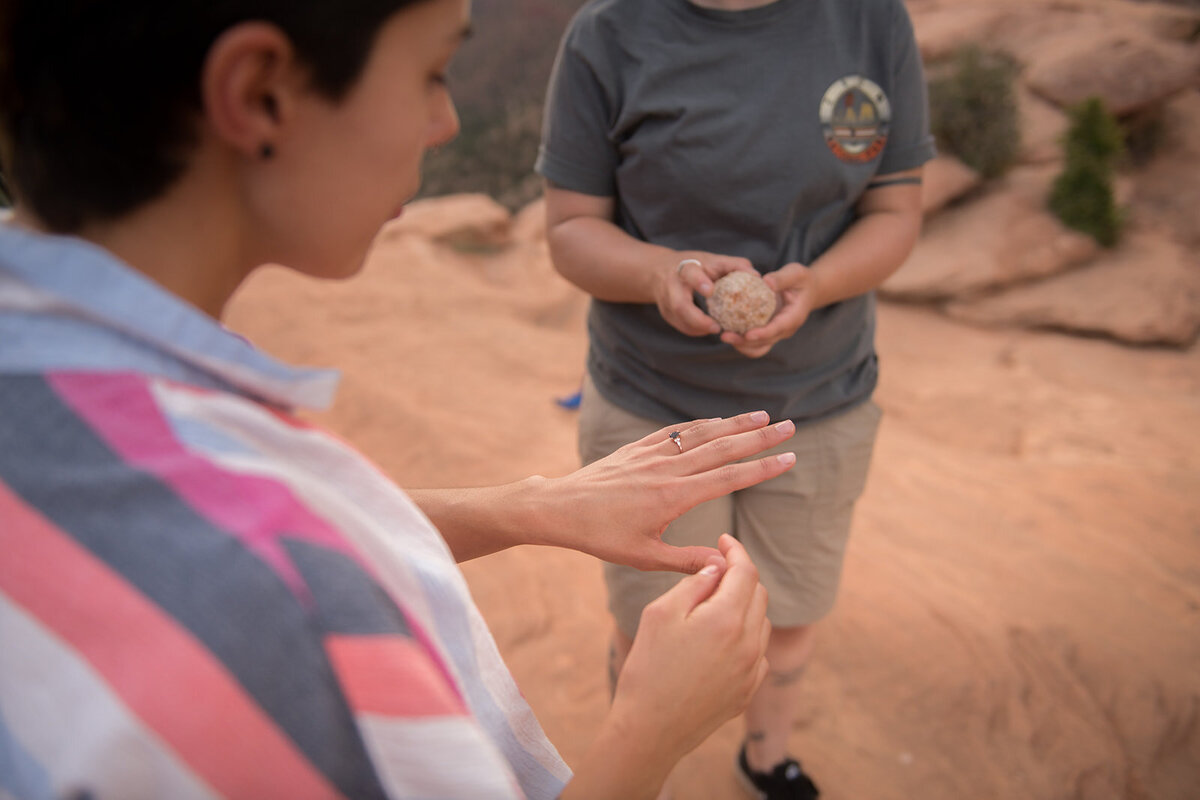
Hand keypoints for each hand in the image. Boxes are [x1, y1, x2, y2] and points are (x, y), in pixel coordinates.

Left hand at [543, 411, 795, 572]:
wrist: (560, 508)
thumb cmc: (601, 537)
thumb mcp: (644, 556)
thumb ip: (687, 560)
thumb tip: (725, 563)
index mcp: (674, 496)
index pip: (729, 478)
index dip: (762, 467)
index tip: (790, 457)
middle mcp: (667, 469)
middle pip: (723, 448)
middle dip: (759, 436)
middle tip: (791, 426)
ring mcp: (652, 454)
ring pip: (702, 434)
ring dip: (734, 423)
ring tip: (762, 415)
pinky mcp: (637, 448)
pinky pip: (676, 431)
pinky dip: (700, 424)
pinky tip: (716, 421)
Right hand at [611, 535, 770, 763]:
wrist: (650, 731)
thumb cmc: (648, 668)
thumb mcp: (661, 614)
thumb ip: (694, 584)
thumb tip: (717, 568)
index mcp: (728, 619)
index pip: (746, 571)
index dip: (735, 550)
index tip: (723, 540)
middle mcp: (750, 644)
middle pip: (758, 594)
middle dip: (740, 576)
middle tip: (713, 572)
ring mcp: (752, 671)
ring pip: (761, 623)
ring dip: (744, 606)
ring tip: (713, 606)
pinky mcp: (747, 692)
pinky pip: (757, 653)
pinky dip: (746, 637)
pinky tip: (720, 641)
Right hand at [653, 251, 756, 337]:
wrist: (660, 270)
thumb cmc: (696, 264)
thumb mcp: (713, 260)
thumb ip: (735, 265)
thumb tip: (757, 276)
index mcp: (684, 267)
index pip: (690, 273)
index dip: (699, 282)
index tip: (711, 291)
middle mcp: (671, 285)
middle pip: (679, 305)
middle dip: (698, 320)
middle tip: (717, 327)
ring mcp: (665, 301)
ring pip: (679, 320)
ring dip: (698, 328)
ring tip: (716, 329)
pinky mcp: (665, 314)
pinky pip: (681, 327)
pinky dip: (695, 330)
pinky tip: (707, 329)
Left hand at [720, 261, 819, 357]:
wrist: (808, 290)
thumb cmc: (801, 280)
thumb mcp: (796, 273)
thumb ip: (782, 277)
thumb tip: (766, 282)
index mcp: (793, 317)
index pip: (777, 329)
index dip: (762, 334)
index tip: (747, 334)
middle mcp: (785, 329)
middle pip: (765, 342)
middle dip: (745, 342)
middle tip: (725, 336)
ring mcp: (777, 333)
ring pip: (759, 348)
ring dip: (741, 345)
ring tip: (724, 336)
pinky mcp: (769, 332)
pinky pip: (755, 343)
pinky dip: (742, 341)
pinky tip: (728, 331)